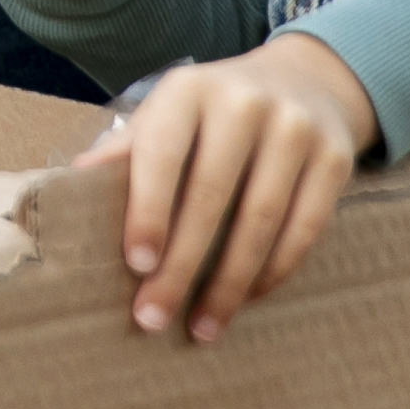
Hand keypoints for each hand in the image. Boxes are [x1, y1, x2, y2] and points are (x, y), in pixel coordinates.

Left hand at [79, 34, 377, 342]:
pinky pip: (304, 228)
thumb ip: (129, 148)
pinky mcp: (335, 158)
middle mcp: (243, 103)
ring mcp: (295, 128)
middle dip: (181, 266)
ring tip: (202, 326)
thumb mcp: (170, 112)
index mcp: (188, 90)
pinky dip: (273, 271)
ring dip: (229, 284)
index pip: (161, 153)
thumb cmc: (215, 111)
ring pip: (260, 221)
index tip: (136, 265)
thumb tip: (74, 184)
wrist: (306, 81)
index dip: (147, 211)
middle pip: (209, 197)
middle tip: (154, 317)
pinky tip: (247, 298)